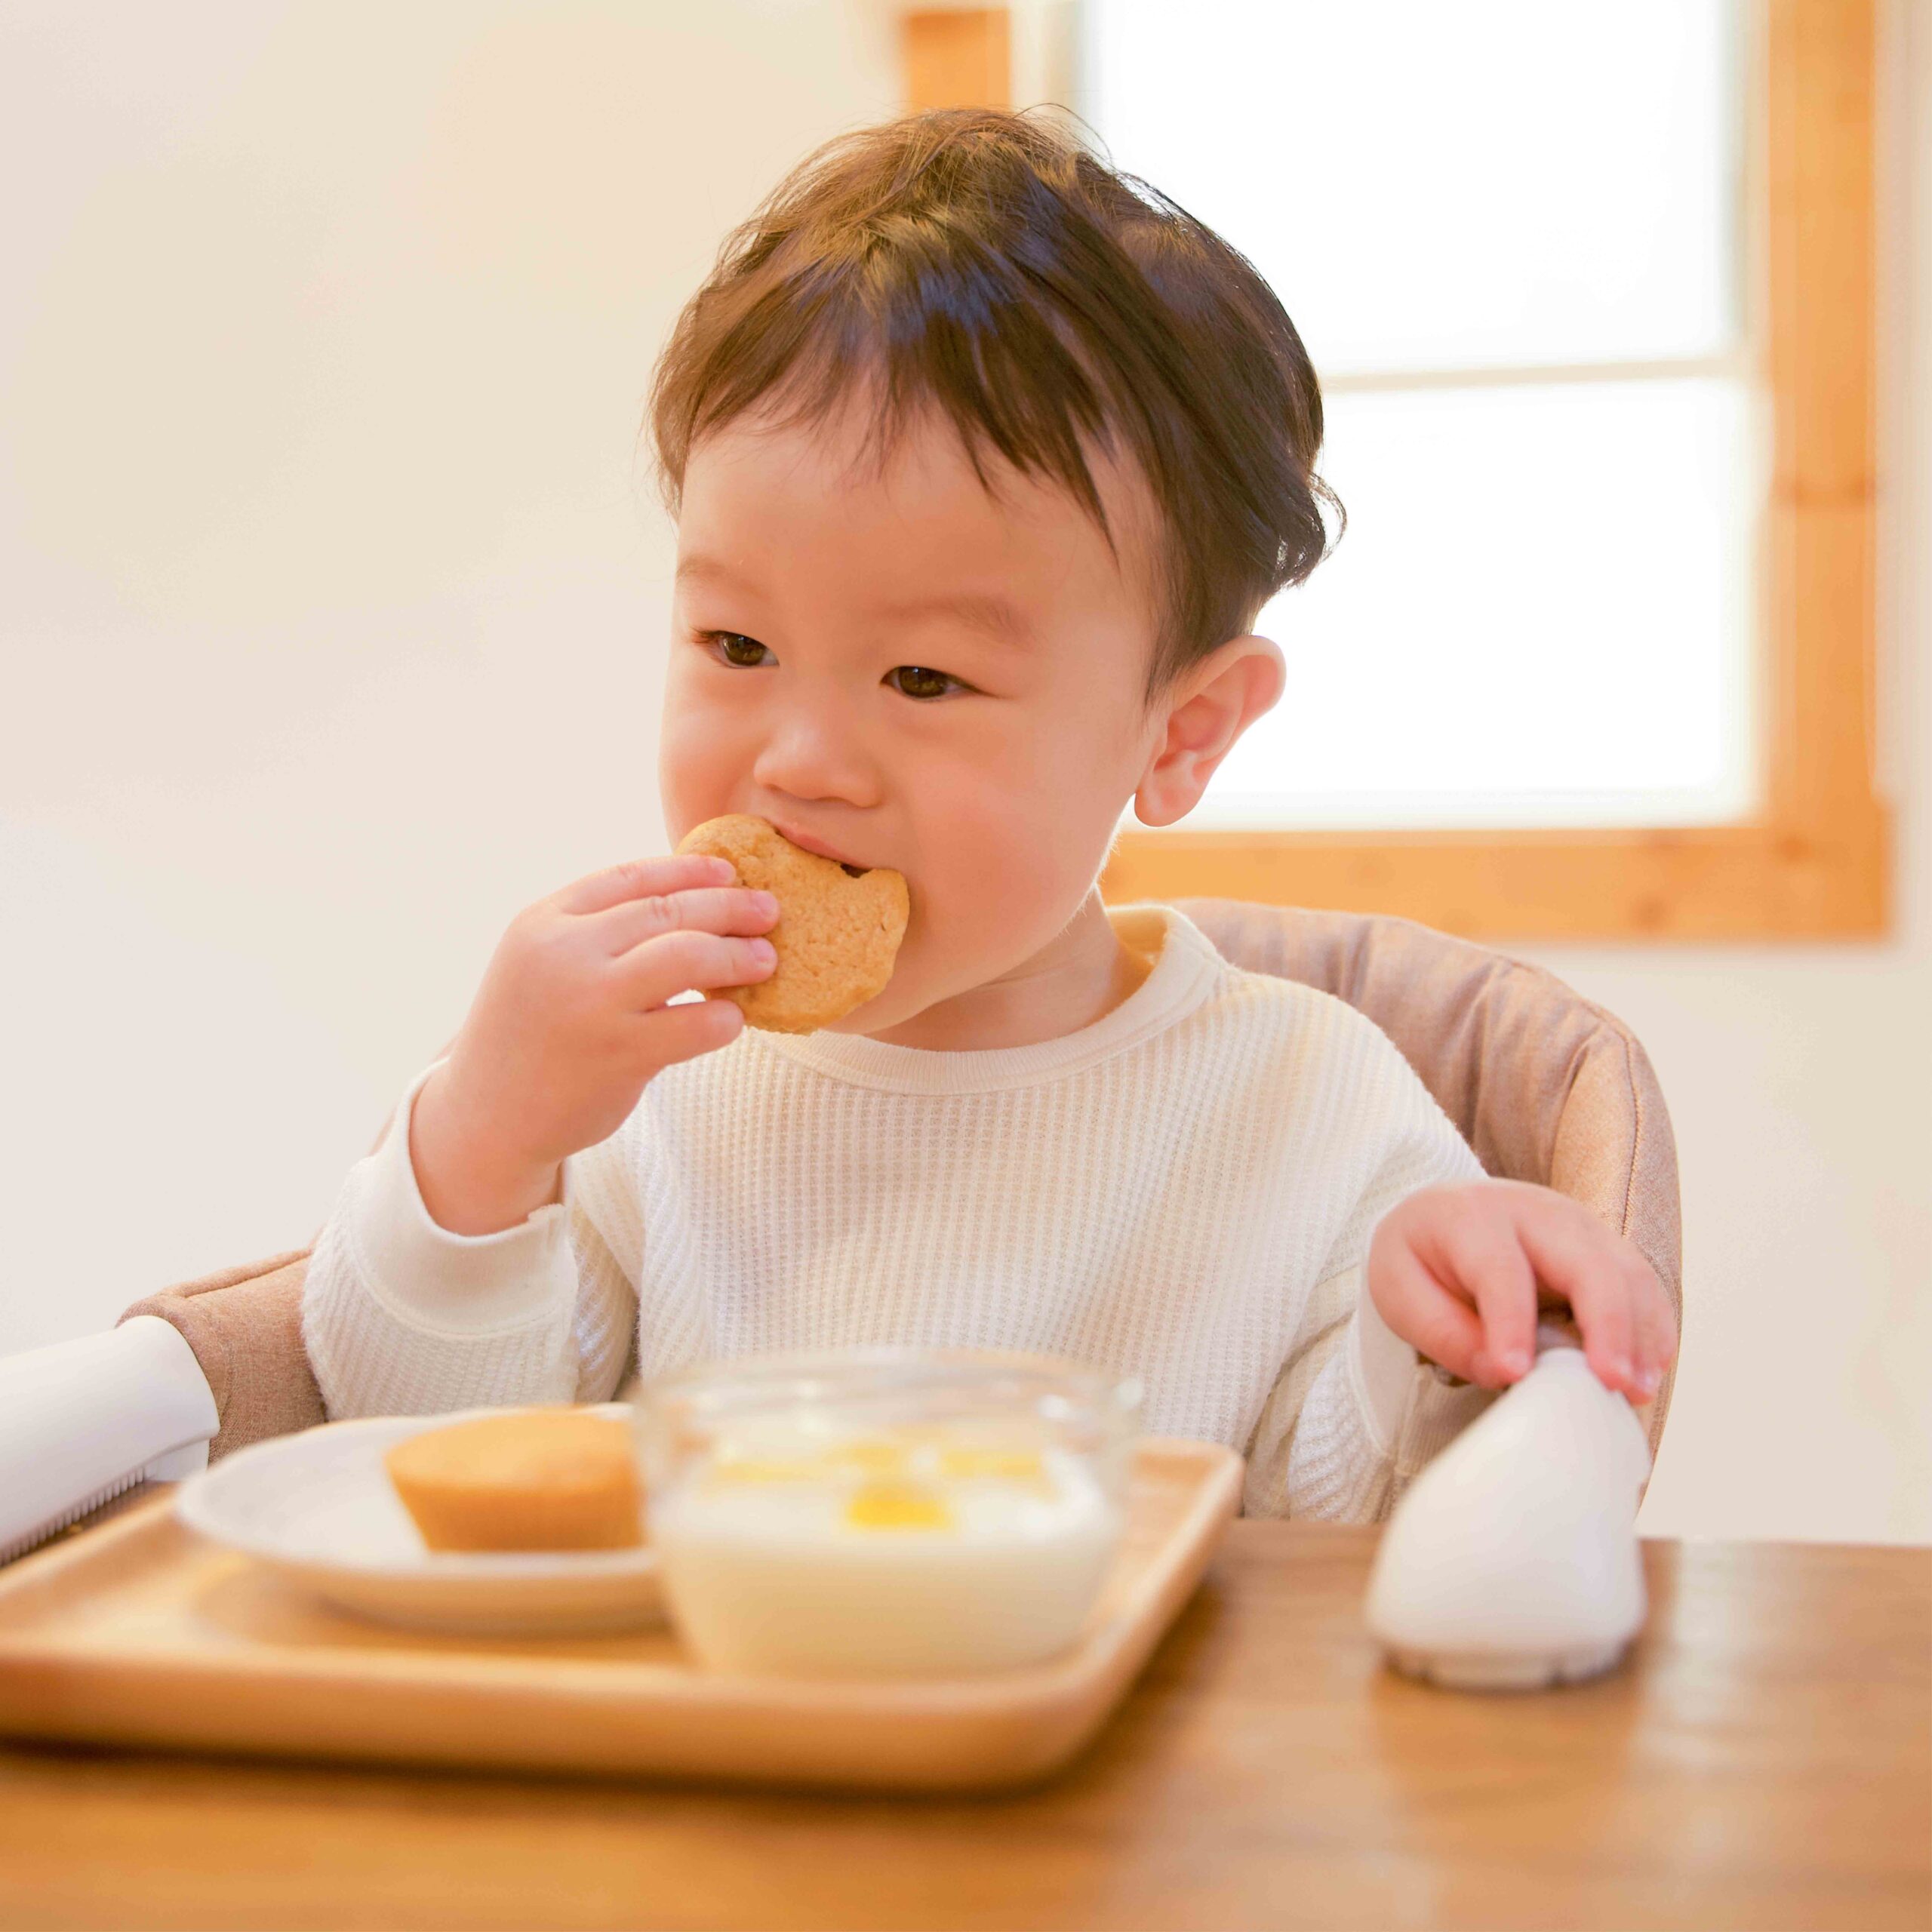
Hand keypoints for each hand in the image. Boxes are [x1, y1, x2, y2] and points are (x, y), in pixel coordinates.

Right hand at [410, 853, 776, 1234]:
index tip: (729, 872)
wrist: (488, 1116)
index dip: (688, 871)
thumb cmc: (532, 1033)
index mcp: (544, 922)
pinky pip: (695, 1023)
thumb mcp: (542, 963)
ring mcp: (592, 1004)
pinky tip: (734, 1018)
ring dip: (738, 954)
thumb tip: (691, 899)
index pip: (630, 878)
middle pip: (668, 911)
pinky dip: (725, 1017)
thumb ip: (597, 931)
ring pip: (688, 957)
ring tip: (766, 959)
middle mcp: (565, 954)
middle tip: (768, 910)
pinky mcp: (619, 1055)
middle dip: (729, 906)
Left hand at [1366, 1179, 1676, 1403]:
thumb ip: (1443, 1332)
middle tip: (1612, 1383)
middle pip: (1586, 1262)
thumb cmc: (1421, 1257)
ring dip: (1641, 1333)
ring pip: (1627, 1272)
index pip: (1501, 1270)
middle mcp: (1534, 1211)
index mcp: (1471, 1217)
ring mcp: (1578, 1224)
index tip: (1515, 1373)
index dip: (1510, 1323)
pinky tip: (1649, 1372)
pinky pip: (1642, 1284)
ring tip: (1636, 1391)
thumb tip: (1504, 1373)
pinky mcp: (1604, 1246)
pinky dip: (1653, 1328)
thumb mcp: (1400, 1290)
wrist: (1441, 1212)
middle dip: (1606, 1324)